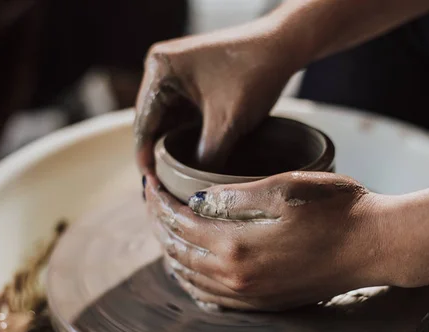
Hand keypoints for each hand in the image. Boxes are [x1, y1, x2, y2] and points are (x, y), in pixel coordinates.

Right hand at [134, 17, 304, 174]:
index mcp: (160, 70)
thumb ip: (206, 158)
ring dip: (173, 143)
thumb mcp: (227, 124)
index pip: (144, 123)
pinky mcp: (191, 77)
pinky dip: (186, 132)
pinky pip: (182, 112)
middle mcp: (161, 67)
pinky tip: (191, 154)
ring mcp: (176, 71)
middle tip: (162, 184)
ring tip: (174, 174)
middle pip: (152, 121)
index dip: (145, 157)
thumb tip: (193, 188)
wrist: (283, 46)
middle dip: (158, 151)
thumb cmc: (255, 74)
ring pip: (168, 119)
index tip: (151, 185)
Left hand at [144, 171, 388, 310]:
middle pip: (178, 251)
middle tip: (151, 200)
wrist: (376, 245)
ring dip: (171, 250)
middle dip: (158, 223)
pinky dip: (192, 277)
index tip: (149, 181)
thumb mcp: (283, 188)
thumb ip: (233, 196)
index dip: (159, 200)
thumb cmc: (336, 209)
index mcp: (236, 245)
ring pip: (191, 276)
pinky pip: (212, 296)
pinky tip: (191, 266)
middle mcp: (236, 277)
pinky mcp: (265, 302)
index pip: (179, 222)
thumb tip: (197, 200)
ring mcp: (250, 295)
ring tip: (163, 228)